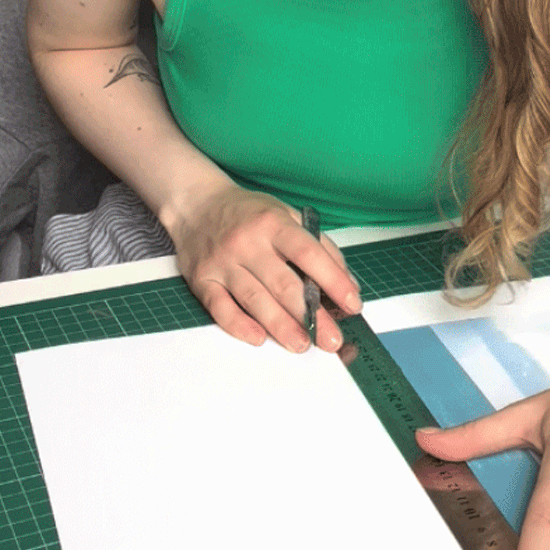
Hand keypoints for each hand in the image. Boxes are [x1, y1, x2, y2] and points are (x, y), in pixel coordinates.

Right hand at [166, 185, 362, 353]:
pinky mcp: (203, 280)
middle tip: (331, 338)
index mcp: (273, 223)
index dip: (333, 280)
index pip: (309, 253)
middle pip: (283, 283)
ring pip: (254, 299)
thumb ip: (318, 245)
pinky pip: (220, 307)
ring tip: (302, 344)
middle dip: (311, 315)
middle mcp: (248, 242)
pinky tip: (259, 338)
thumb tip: (346, 282)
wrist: (197, 204)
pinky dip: (240, 325)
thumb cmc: (249, 213)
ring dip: (281, 326)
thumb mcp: (287, 214)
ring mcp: (223, 262)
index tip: (352, 302)